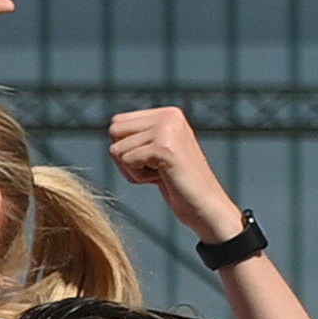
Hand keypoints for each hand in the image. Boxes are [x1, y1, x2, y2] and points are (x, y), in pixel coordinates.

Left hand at [107, 105, 246, 242]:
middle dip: (125, 156)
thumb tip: (112, 125)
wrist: (205, 205)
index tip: (152, 159)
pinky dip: (138, 177)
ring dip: (133, 170)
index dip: (126, 147)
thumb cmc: (177, 182)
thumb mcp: (158, 151)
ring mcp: (167, 129)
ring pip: (117, 149)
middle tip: (154, 167)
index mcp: (168, 113)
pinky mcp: (164, 147)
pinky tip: (163, 179)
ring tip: (161, 173)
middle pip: (114, 132)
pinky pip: (127, 161)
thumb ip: (139, 135)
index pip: (118, 123)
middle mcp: (169, 116)